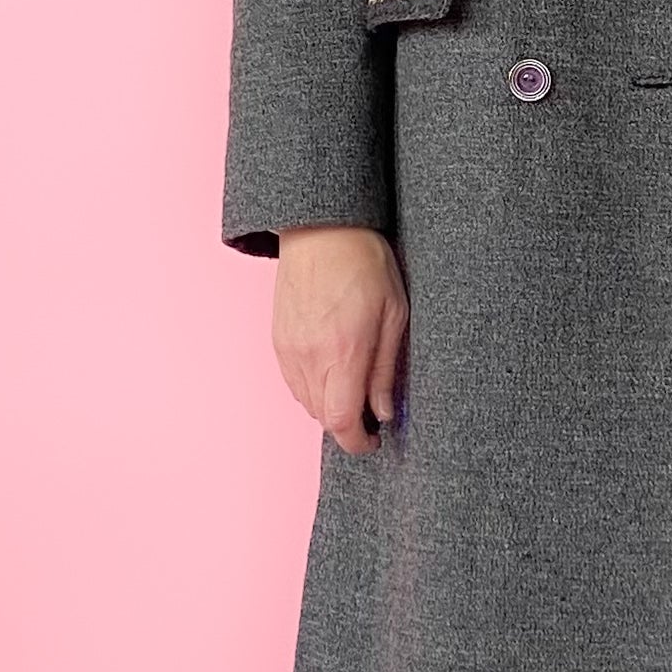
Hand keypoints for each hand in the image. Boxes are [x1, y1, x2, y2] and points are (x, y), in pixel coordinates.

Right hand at [272, 224, 407, 451]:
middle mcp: (310, 356)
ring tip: (352, 390)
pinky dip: (312, 389)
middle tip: (370, 415)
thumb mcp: (394, 315)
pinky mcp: (277, 340)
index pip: (341, 420)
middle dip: (347, 425)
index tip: (372, 442)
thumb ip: (385, 369)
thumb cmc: (364, 264)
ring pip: (306, 402)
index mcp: (343, 351)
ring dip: (329, 407)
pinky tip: (331, 373)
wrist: (321, 229)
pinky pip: (292, 383)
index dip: (356, 442)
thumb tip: (383, 412)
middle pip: (322, 417)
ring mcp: (289, 349)